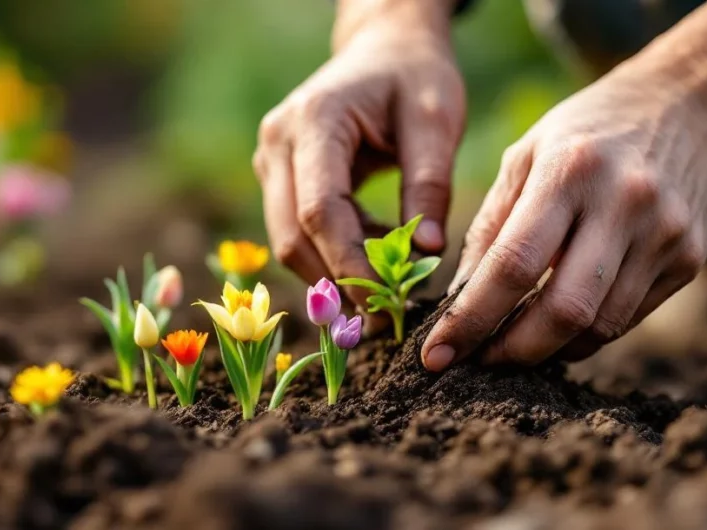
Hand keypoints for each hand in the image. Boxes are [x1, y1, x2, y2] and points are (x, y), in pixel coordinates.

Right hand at [253, 0, 465, 312]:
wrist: (383, 48)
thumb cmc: (414, 76)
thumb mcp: (436, 121)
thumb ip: (429, 186)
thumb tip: (426, 255)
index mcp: (314, 121)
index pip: (321, 210)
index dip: (350, 264)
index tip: (387, 304)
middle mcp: (278, 142)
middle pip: (293, 235)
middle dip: (337, 282)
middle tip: (384, 317)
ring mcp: (271, 160)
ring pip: (289, 240)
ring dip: (334, 272)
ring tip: (389, 280)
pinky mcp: (278, 176)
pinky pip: (297, 230)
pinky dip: (332, 253)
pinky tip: (375, 251)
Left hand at [421, 61, 706, 370]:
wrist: (685, 107)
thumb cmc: (584, 134)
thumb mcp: (523, 156)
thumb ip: (489, 226)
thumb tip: (459, 299)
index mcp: (569, 171)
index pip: (513, 265)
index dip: (471, 318)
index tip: (436, 354)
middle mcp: (625, 203)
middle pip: (563, 310)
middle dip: (511, 350)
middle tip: (477, 360)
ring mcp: (664, 235)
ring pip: (599, 327)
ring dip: (547, 350)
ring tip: (511, 346)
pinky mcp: (689, 259)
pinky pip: (627, 320)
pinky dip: (583, 336)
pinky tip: (556, 328)